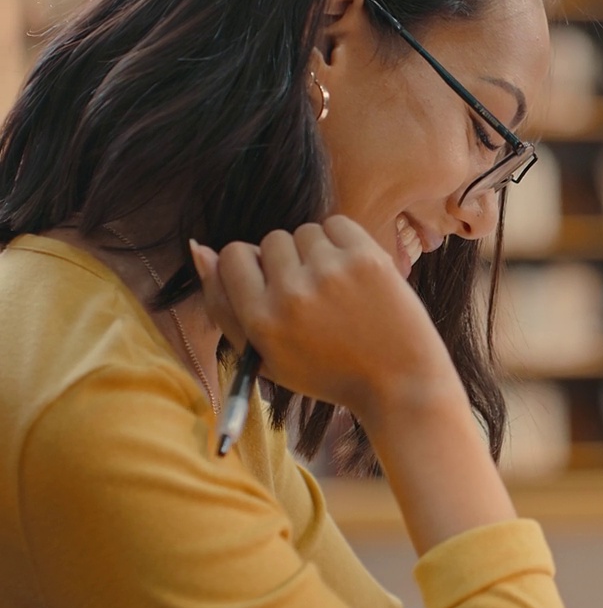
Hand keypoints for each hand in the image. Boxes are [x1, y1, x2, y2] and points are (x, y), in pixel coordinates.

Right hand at [190, 217, 459, 422]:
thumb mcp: (266, 355)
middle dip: (288, 262)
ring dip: (318, 252)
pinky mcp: (365, 257)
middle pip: (270, 241)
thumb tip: (199, 250)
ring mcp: (329, 272)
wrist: (399, 383)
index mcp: (261, 321)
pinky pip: (336, 224)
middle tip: (314, 296)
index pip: (232, 255)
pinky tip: (355, 274)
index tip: (273, 283)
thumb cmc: (328, 372)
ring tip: (338, 288)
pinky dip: (343, 243)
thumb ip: (224, 307)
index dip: (252, 266)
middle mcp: (290, 294)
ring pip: (304, 232)